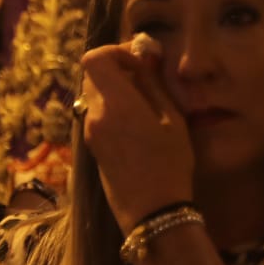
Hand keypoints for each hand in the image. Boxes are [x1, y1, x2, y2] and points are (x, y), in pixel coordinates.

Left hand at [78, 37, 194, 232]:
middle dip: (117, 71)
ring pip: (95, 96)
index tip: (140, 63)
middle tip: (146, 81)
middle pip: (93, 76)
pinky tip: (137, 127)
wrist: (152, 212)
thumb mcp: (172, 120)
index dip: (115, 52)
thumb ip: (154, 83)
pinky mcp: (93, 147)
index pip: (94, 58)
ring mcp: (91, 132)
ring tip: (146, 107)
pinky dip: (113, 110)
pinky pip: (98, 116)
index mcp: (116, 104)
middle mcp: (96, 115)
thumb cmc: (170, 164)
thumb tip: (146, 55)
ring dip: (116, 91)